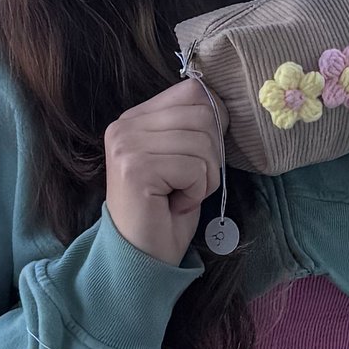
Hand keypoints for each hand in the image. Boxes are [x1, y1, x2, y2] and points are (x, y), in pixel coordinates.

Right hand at [104, 79, 221, 264]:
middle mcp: (124, 125)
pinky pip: (196, 168)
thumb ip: (192, 125)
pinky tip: (175, 204)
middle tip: (188, 184)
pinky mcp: (135, 168)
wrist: (141, 258)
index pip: (193, 90)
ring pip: (204, 143)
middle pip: (204, 115)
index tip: (198, 158)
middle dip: (211, 156)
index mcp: (135, 117)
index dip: (214, 123)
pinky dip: (197, 192)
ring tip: (180, 195)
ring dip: (205, 178)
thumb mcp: (181, 157)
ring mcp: (126, 145)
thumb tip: (223, 104)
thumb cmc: (167, 211)